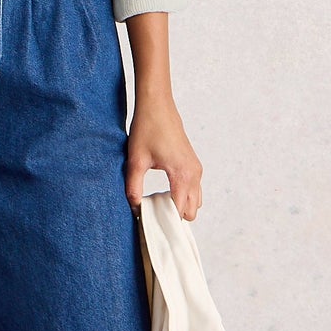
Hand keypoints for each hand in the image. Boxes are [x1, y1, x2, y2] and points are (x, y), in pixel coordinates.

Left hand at [125, 94, 202, 220]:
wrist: (157, 105)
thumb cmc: (147, 129)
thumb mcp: (135, 161)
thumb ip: (133, 188)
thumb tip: (135, 210)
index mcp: (182, 174)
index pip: (180, 211)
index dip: (166, 222)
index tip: (151, 225)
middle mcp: (194, 174)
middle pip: (192, 211)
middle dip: (174, 217)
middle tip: (153, 215)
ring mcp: (196, 169)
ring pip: (196, 201)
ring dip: (180, 207)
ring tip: (158, 205)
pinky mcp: (194, 164)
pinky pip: (194, 190)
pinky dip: (183, 196)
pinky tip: (163, 193)